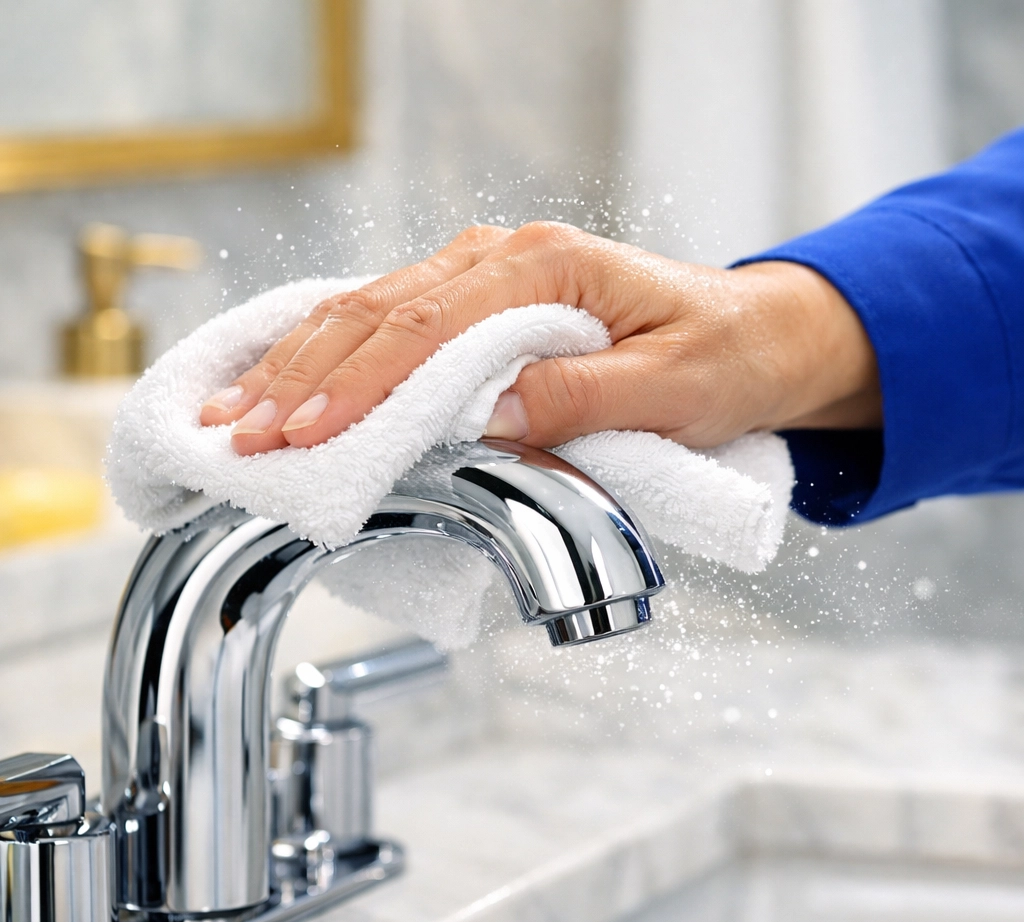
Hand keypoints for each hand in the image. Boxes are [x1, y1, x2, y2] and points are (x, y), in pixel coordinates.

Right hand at [200, 222, 880, 455]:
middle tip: (241, 437)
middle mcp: (503, 261)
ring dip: (300, 367)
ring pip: (370, 314)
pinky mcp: (481, 308)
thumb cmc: (723, 357)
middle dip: (302, 380)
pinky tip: (286, 380)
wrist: (756, 335)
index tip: (302, 435)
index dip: (357, 387)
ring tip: (236, 413)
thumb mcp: (671, 388)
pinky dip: (332, 357)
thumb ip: (580, 398)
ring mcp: (486, 278)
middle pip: (378, 313)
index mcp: (546, 267)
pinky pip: (392, 325)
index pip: (427, 329)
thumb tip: (486, 420)